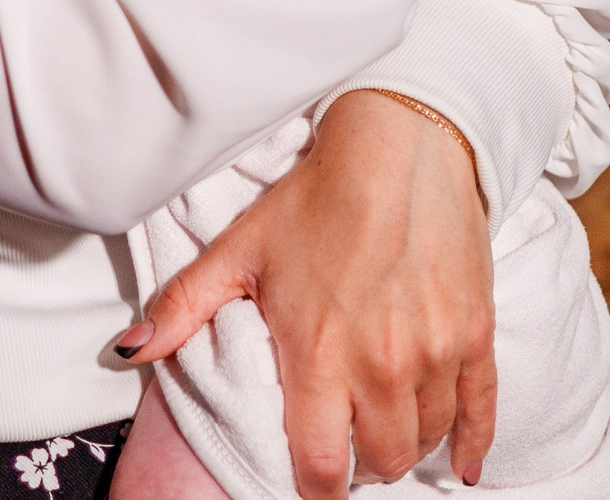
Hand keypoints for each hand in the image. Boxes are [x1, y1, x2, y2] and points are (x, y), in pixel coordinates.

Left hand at [116, 92, 496, 493]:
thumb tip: (127, 349)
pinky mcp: (475, 333)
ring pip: (427, 438)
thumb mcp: (239, 250)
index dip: (315, 489)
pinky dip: (472, 444)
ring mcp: (435, 352)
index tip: (312, 487)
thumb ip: (183, 307)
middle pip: (381, 461)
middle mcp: (382, 366)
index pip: (321, 465)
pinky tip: (460, 462)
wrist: (398, 144)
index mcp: (319, 355)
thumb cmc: (316, 197)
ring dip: (405, 445)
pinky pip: (483, 412)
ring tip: (384, 431)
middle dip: (361, 465)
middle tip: (347, 445)